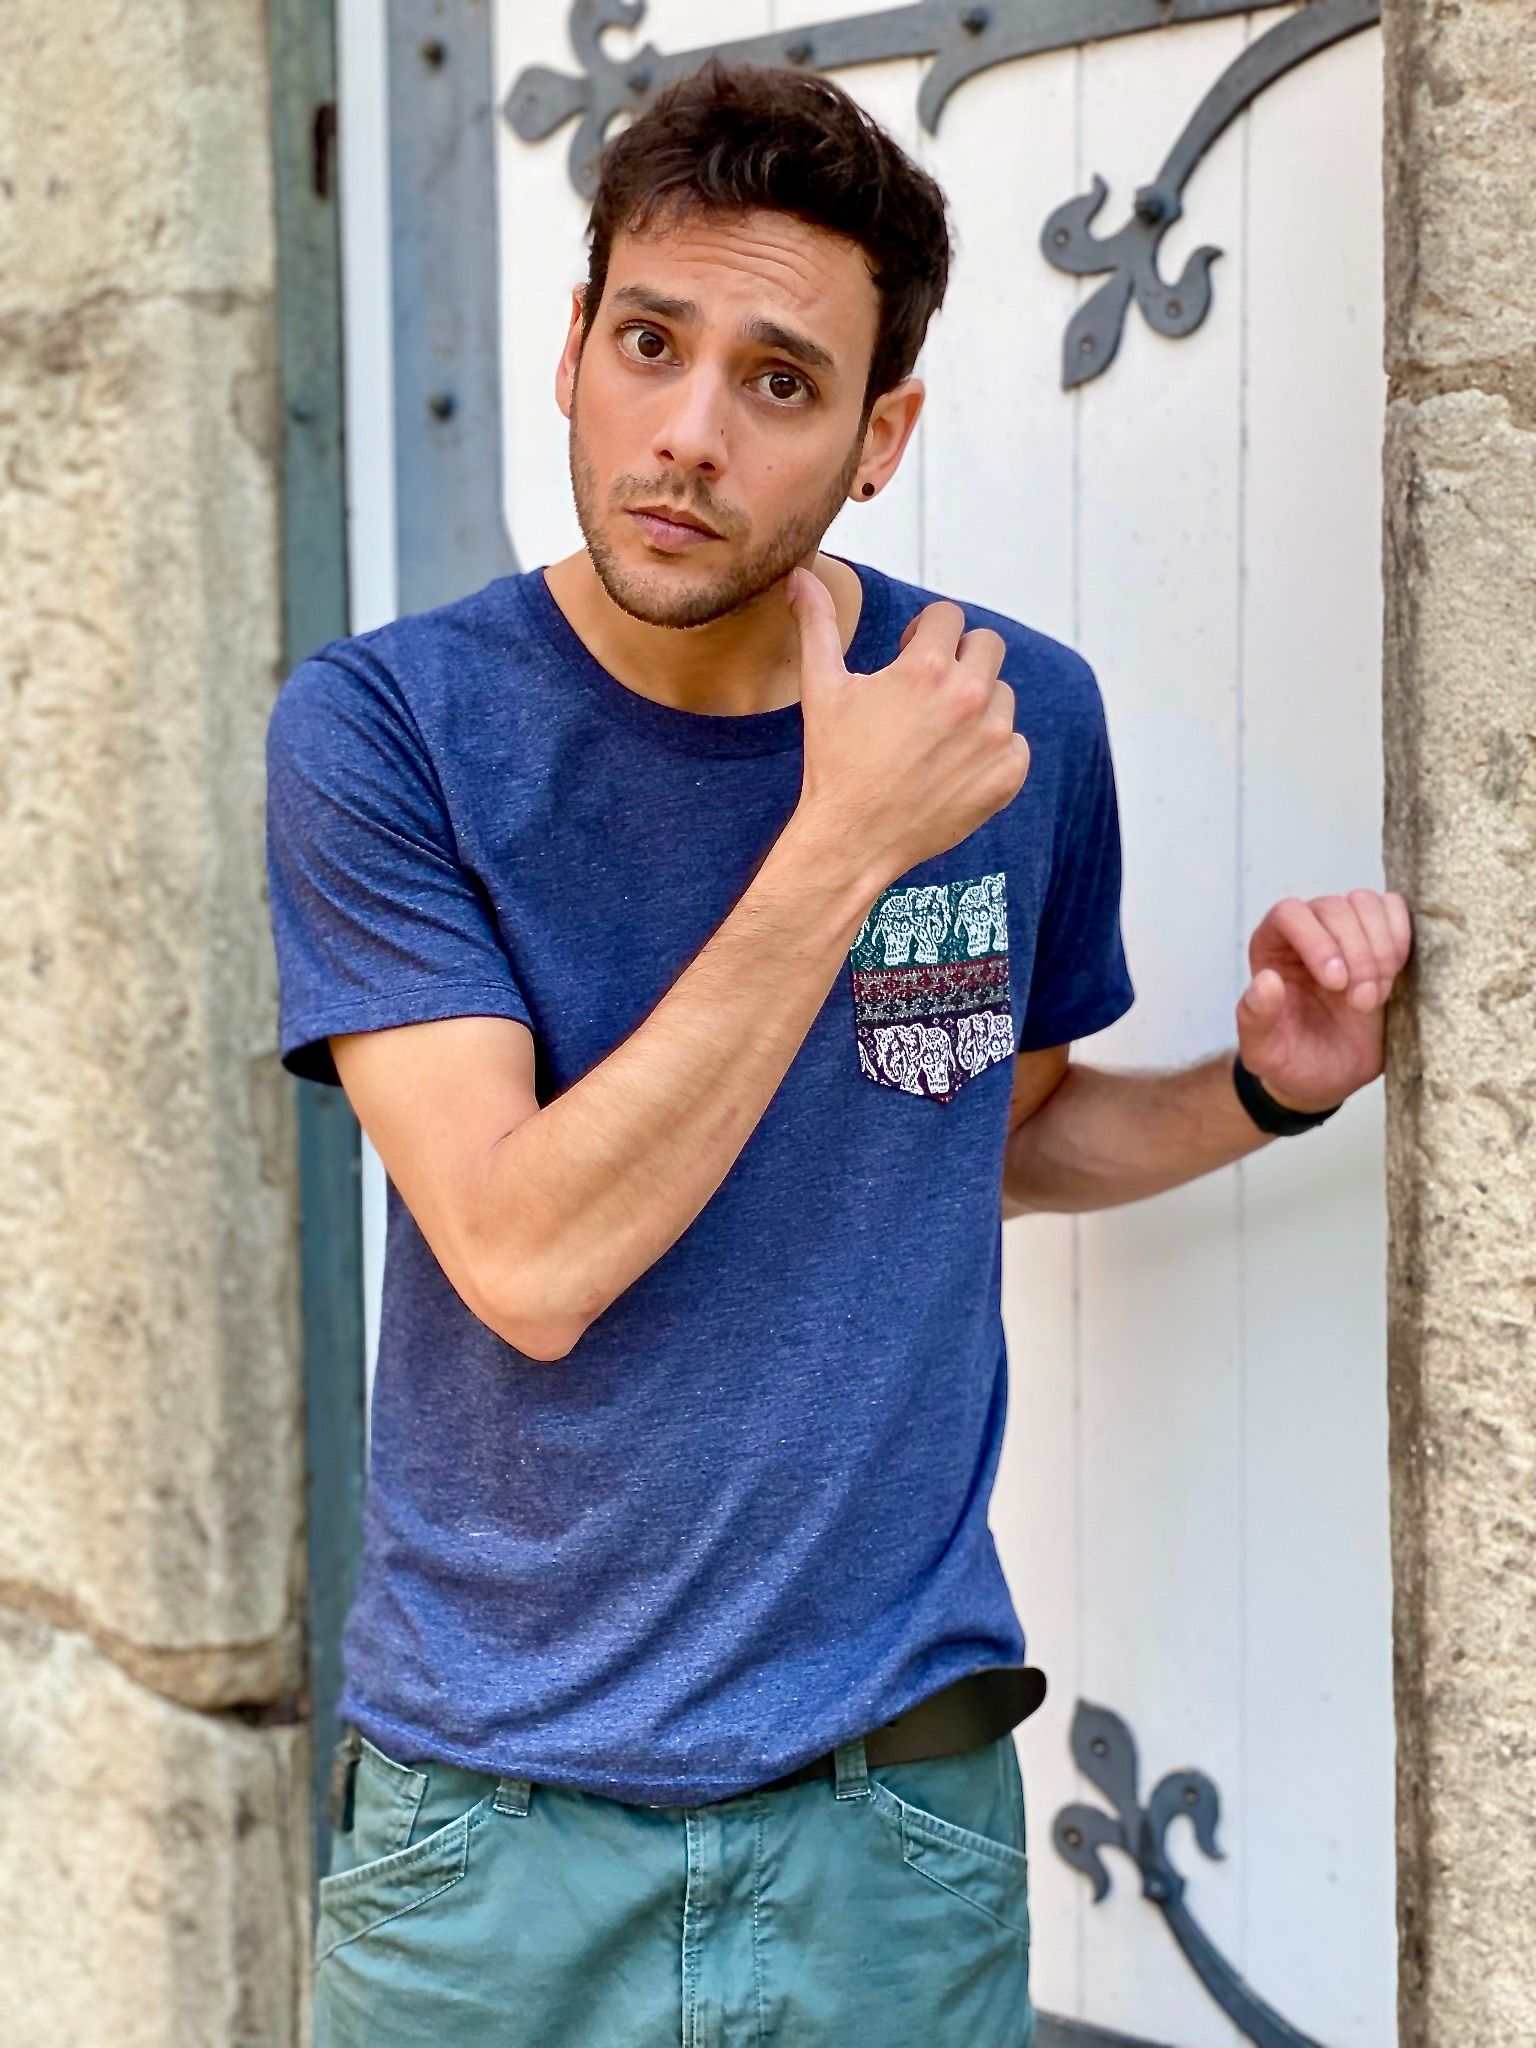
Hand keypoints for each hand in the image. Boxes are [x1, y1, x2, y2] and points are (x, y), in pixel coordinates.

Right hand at [787, 566, 1030, 886]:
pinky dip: (991, 751)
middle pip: (987, 645)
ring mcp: (993, 738)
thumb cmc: (834, 763)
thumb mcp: (822, 688)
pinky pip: (1015, 742)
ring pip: (1002, 694)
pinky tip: (952, 766)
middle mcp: (969, 697)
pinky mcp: (1007, 775)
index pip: (948, 616)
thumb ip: (817, 625)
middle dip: (960, 658)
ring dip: (976, 705)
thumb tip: (801, 576)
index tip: (907, 656)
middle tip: (928, 691)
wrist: (853, 839)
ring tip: (936, 735)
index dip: (924, 633)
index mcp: (926, 667)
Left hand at [1237, 891, 1413, 1112]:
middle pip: (1334, 908)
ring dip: (1380, 949)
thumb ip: (1255, 1019)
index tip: (1336, 983)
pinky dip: (1400, 938)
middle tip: (1362, 1003)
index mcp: (1271, 947)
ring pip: (1365, 903)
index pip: (1289, 913)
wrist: (1334, 1075)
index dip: (1317, 941)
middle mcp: (1307, 929)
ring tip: (1376, 995)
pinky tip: (1395, 975)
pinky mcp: (1380, 936)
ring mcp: (1345, 929)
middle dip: (1357, 955)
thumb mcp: (1264, 1052)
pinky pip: (1395, 909)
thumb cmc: (1294, 1059)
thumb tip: (1265, 980)